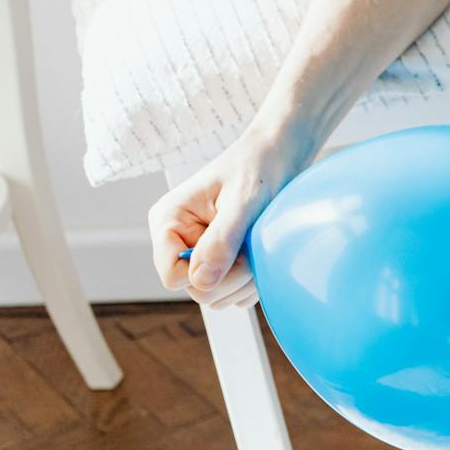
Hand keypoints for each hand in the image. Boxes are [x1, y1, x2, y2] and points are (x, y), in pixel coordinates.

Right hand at [148, 123, 310, 308]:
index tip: (237, 254)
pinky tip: (262, 256)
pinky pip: (231, 291)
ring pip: (215, 294)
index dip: (206, 276)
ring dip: (244, 281)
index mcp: (168, 220)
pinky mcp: (220, 258)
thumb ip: (221, 241)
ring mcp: (198, 250)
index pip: (172, 276)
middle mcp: (177, 238)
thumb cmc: (260, 168)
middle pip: (196, 289)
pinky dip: (250, 282)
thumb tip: (201, 282)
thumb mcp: (243, 203)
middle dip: (231, 278)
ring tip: (259, 248)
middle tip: (255, 250)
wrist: (281, 154)